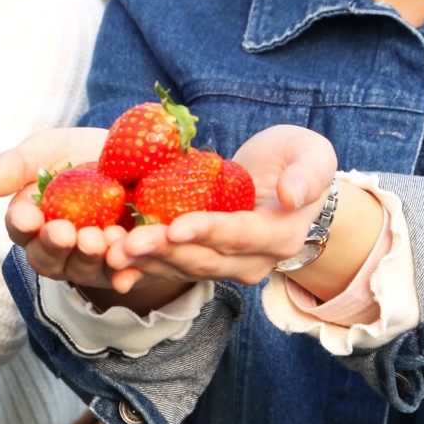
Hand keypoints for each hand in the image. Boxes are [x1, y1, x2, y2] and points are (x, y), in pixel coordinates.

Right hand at [0, 127, 194, 307]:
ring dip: (86, 257)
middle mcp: (56, 248)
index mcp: (32, 220)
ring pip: (81, 270)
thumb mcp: (49, 149)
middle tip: (63, 232)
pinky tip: (124, 249)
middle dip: (53, 246)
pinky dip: (120, 266)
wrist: (142, 159)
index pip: (20, 228)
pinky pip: (120, 272)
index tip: (28, 218)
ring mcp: (89, 261)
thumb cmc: (83, 155)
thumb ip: (18, 163)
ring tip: (96, 238)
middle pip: (46, 258)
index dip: (22, 224)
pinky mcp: (122, 268)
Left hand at [109, 125, 339, 287]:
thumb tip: (293, 195)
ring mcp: (223, 267)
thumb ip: (309, 174)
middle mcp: (252, 262)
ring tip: (110, 253)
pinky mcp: (199, 261)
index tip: (175, 226)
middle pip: (203, 259)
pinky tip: (110, 264)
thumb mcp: (312, 155)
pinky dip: (139, 266)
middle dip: (163, 251)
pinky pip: (168, 267)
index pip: (240, 236)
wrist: (283, 184)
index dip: (207, 231)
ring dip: (143, 263)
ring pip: (180, 268)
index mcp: (280, 237)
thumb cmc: (295, 161)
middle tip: (126, 243)